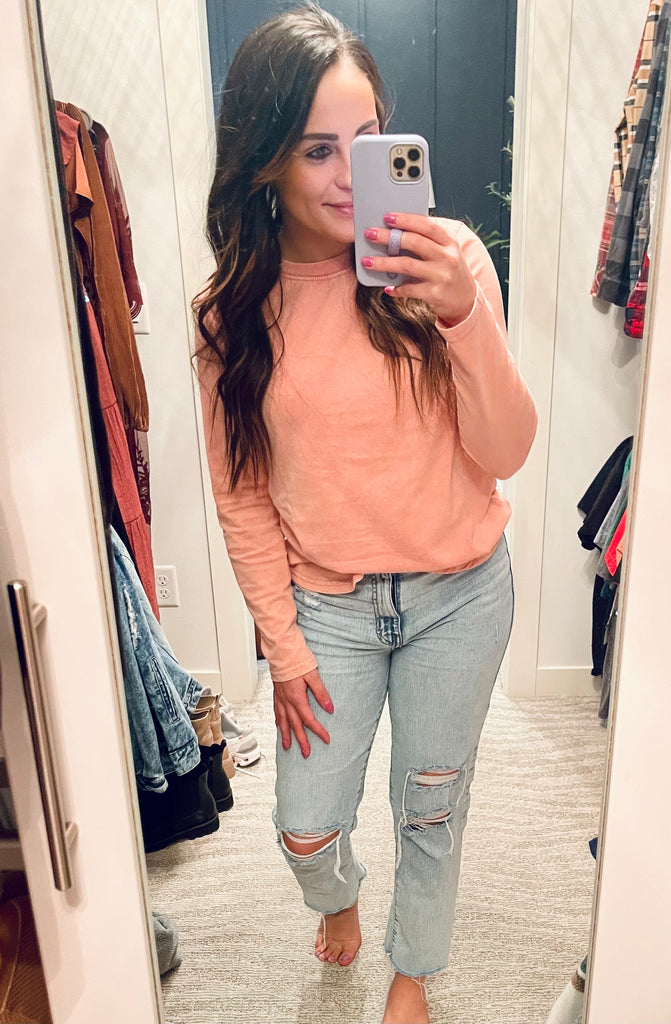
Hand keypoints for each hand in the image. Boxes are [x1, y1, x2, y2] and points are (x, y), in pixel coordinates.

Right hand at [273, 667, 333, 757]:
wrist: (281, 652)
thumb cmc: (296, 661)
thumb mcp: (313, 676)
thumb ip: (321, 693)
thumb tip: (329, 708)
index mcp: (297, 698)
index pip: (309, 720)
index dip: (318, 730)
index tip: (326, 739)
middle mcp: (287, 701)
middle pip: (295, 725)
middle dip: (301, 740)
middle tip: (306, 753)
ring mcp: (280, 699)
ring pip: (283, 721)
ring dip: (286, 735)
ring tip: (288, 746)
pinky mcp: (276, 694)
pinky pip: (276, 712)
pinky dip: (278, 722)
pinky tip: (279, 726)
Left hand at [361, 213, 477, 326]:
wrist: (465, 299)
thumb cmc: (450, 271)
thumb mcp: (445, 252)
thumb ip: (426, 242)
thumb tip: (395, 232)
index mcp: (449, 242)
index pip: (426, 226)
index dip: (406, 220)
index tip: (387, 216)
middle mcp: (447, 257)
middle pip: (414, 242)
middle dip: (389, 237)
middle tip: (370, 234)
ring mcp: (441, 276)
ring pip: (407, 265)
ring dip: (384, 263)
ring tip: (367, 261)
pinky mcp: (435, 294)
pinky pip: (409, 289)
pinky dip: (396, 288)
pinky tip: (387, 287)